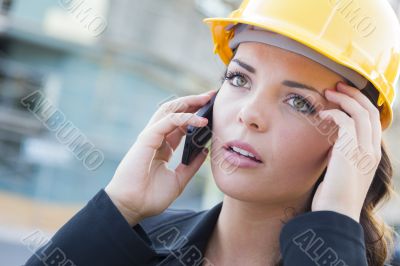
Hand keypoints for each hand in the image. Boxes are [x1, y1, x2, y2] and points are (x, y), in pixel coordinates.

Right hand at [105, 89, 216, 224]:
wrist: (132, 207)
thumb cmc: (150, 196)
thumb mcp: (178, 180)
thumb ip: (191, 166)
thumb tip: (205, 151)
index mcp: (162, 147)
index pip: (180, 124)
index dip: (195, 115)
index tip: (212, 110)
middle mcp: (156, 138)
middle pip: (175, 112)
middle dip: (193, 102)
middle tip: (211, 96)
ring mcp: (150, 137)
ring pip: (169, 110)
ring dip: (189, 102)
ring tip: (206, 98)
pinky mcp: (146, 139)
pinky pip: (167, 122)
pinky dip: (184, 118)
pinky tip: (199, 120)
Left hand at [311, 82, 381, 221]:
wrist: (335, 212)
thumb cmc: (333, 194)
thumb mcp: (341, 169)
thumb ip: (341, 153)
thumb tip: (330, 140)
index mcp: (371, 154)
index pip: (373, 120)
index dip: (360, 104)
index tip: (344, 95)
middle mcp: (372, 150)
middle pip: (370, 111)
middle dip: (354, 95)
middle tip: (338, 86)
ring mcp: (364, 150)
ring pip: (361, 113)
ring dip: (344, 99)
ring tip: (328, 92)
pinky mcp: (351, 151)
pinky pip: (346, 122)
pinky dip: (333, 114)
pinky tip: (321, 115)